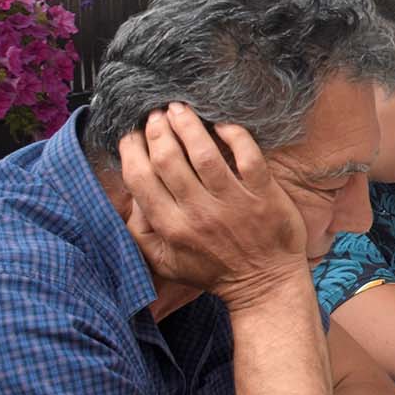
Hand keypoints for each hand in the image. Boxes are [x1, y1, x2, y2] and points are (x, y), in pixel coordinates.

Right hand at [118, 104, 306, 308]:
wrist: (265, 285)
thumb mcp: (165, 262)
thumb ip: (139, 233)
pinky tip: (221, 123)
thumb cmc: (214, 271)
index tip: (131, 134)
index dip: (131, 150)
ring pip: (204, 153)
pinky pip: (247, 156)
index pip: (140, 179)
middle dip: (157, 130)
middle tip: (157, 115)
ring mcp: (233, 203)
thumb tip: (129, 196)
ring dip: (188, 125)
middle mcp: (199, 213)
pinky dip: (234, 134)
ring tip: (180, 108)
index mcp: (171, 228)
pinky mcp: (264, 195)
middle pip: (168, 159)